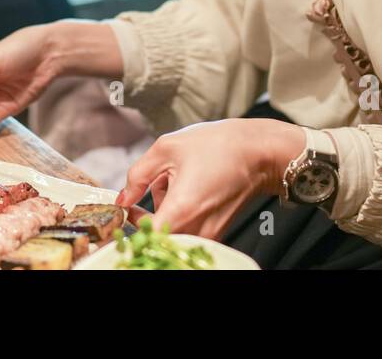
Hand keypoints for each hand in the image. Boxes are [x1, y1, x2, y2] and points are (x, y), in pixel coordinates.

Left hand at [115, 119, 306, 239]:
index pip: (145, 236)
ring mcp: (208, 234)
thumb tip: (123, 198)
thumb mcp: (167, 148)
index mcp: (182, 209)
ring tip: (171, 183)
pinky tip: (185, 191)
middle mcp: (196, 229)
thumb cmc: (218, 145)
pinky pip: (187, 232)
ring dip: (163, 215)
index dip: (130, 225)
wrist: (259, 151)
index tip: (125, 210)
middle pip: (157, 237)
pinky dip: (179, 216)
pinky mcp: (216, 233)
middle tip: (144, 196)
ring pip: (172, 234)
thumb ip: (137, 175)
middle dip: (145, 219)